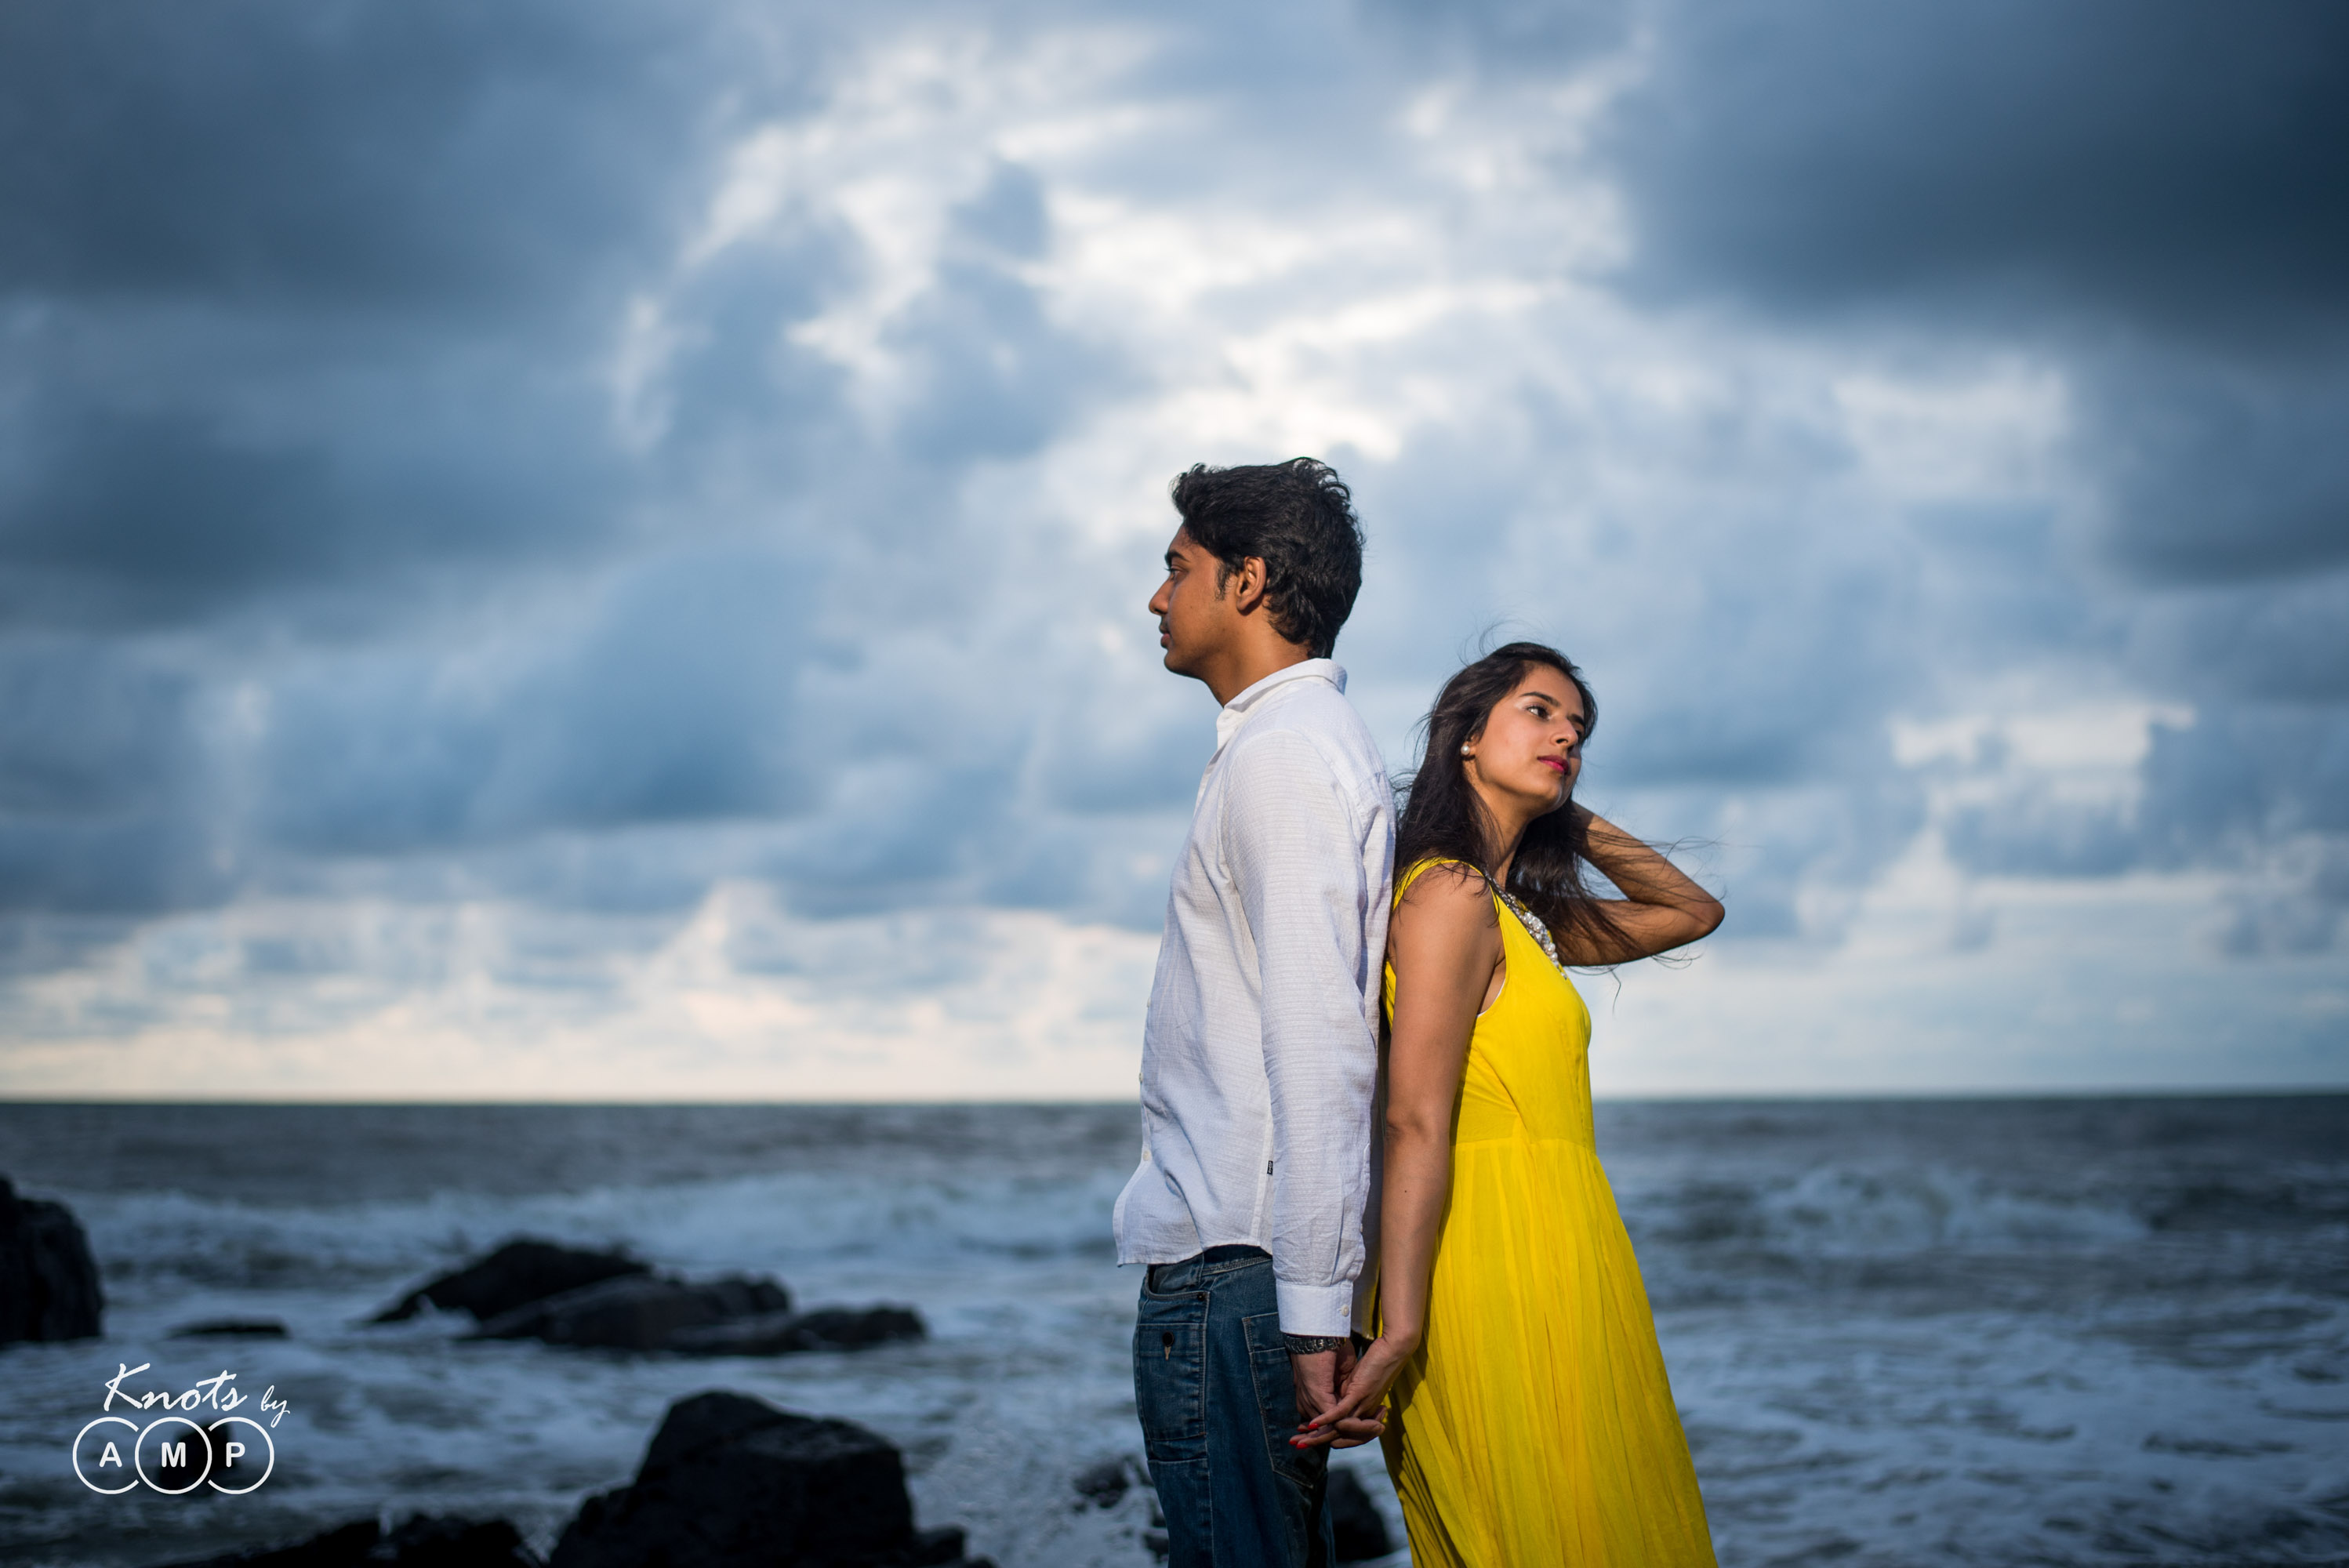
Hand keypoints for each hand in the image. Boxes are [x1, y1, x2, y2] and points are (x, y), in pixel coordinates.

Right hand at [1295, 1333, 1412, 1448]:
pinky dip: (1326, 1419)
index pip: (1340, 1432)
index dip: (1321, 1436)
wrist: (1393, 1350)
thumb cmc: (1376, 1362)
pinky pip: (1341, 1412)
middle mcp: (1361, 1412)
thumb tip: (1333, 1399)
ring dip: (1317, 1435)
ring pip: (1337, 1429)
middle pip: (1337, 1436)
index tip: (1302, 1436)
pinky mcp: (1359, 1394)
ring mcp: (1361, 1405)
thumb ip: (1345, 1393)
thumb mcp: (1355, 1381)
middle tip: (1296, 1444)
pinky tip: (1314, 1423)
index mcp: (1361, 1410)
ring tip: (1300, 1438)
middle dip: (1315, 1441)